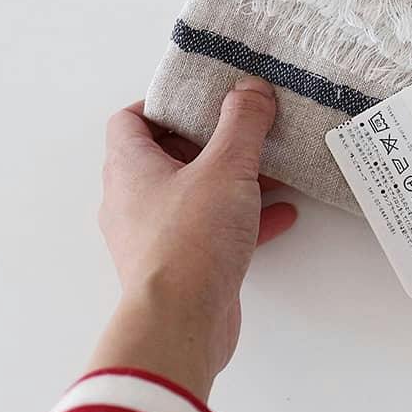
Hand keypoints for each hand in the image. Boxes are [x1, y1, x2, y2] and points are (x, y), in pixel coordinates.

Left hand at [89, 78, 296, 399]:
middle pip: (166, 156)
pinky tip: (281, 214)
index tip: (202, 97)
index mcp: (130, 168)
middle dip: (210, 141)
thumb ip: (242, 123)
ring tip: (271, 168)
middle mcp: (133, 201)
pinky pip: (211, 230)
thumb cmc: (191, 239)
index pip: (130, 120)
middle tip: (244, 128)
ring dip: (231, 181)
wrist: (181, 323)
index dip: (163, 103)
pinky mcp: (180, 267)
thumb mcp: (226, 167)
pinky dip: (243, 219)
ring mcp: (155, 236)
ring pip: (193, 195)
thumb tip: (249, 88)